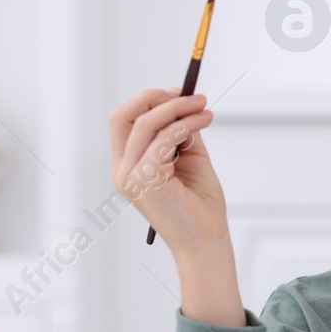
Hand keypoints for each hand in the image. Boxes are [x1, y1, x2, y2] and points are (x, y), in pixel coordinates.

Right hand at [108, 87, 226, 254]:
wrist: (207, 239)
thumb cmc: (200, 204)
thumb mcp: (190, 159)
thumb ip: (182, 132)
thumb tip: (185, 102)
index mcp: (128, 166)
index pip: (123, 121)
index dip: (148, 101)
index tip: (177, 92)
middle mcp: (123, 171)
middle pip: (123, 117)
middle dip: (154, 98)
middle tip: (188, 94)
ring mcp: (130, 177)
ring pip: (145, 125)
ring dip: (178, 109)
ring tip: (204, 108)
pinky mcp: (146, 181)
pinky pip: (163, 140)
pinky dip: (185, 124)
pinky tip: (204, 120)